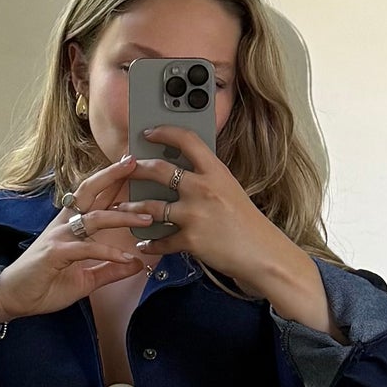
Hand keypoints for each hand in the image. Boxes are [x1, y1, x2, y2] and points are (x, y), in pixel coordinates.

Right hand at [0, 158, 162, 320]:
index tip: (133, 165)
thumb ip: (109, 269)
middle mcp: (64, 224)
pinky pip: (87, 248)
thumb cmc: (44, 284)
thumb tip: (136, 264)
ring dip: (123, 216)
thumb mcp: (85, 279)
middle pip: (90, 191)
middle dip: (112, 175)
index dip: (113, 180)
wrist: (12, 298)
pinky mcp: (55, 252)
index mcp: (70, 225)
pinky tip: (126, 258)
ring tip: (147, 217)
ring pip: (95, 218)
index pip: (94, 196)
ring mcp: (59, 236)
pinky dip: (108, 252)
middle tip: (135, 162)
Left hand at [127, 125, 331, 328]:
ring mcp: (194, 214)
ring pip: (150, 206)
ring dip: (132, 208)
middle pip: (159, 170)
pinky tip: (145, 244)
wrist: (263, 254)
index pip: (187, 140)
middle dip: (136, 169)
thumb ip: (208, 179)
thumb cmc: (248, 223)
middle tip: (126, 169)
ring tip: (123, 208)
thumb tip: (182, 174)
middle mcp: (203, 189)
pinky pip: (161, 241)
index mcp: (216, 172)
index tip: (149, 133)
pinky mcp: (190, 240)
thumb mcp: (231, 190)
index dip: (164, 132)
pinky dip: (150, 244)